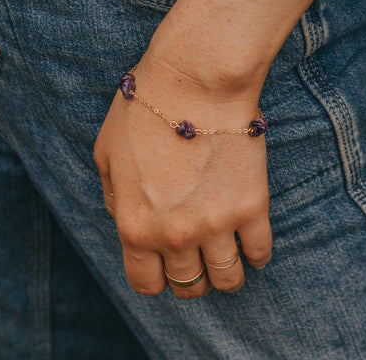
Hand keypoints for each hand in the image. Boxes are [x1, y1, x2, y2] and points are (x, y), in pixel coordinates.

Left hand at [94, 51, 271, 298]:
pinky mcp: (252, 207)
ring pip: (228, 279)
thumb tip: (125, 220)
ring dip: (224, 270)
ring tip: (223, 248)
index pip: (145, 283)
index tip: (163, 264)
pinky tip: (248, 236)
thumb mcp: (106, 154)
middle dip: (189, 274)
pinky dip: (255, 252)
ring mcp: (216, 225)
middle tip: (195, 251)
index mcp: (135, 226)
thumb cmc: (144, 109)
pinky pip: (260, 254)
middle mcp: (175, 236)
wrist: (193, 81)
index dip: (154, 276)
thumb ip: (113, 198)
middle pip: (188, 285)